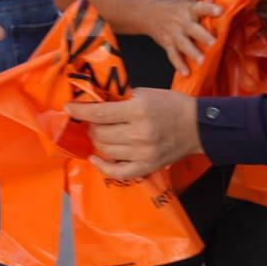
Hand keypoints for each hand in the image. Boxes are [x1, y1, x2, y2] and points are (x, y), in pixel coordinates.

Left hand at [64, 88, 201, 179]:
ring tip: (99, 133)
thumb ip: (120, 99)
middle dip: (90, 125)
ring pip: (106, 150)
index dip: (79, 111)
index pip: (99, 113)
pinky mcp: (147, 166)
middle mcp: (138, 134)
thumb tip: (94, 102)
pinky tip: (96, 158)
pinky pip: (118, 172)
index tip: (68, 108)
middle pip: (100, 133)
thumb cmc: (171, 105)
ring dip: (97, 141)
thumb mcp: (144, 93)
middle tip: (92, 120)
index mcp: (137, 111)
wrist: (198, 126)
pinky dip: (103, 167)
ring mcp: (143, 153)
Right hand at [142, 0, 221, 74]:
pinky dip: (179, 64)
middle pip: (193, 29)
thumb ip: (201, 7)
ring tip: (202, 61)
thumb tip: (226, 10)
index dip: (209, 9)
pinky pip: (173, 55)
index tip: (220, 11)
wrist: (147, 13)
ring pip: (184, 44)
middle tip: (214, 43)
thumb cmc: (173, 7)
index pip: (200, 7)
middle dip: (203, 36)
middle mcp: (181, 21)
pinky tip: (186, 73)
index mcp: (188, 8)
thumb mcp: (186, 1)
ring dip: (193, 53)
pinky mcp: (167, 44)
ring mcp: (173, 34)